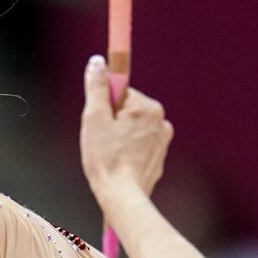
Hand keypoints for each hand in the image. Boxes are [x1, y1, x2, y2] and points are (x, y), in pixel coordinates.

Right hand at [79, 55, 172, 198]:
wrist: (122, 195)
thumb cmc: (106, 158)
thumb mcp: (94, 118)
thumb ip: (97, 87)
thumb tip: (97, 62)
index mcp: (147, 107)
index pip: (120, 94)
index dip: (104, 108)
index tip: (99, 123)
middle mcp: (161, 121)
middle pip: (127, 111)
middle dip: (112, 123)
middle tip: (101, 141)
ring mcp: (162, 141)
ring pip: (132, 129)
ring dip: (119, 138)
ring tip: (109, 155)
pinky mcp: (158, 158)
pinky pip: (139, 146)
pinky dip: (127, 152)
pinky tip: (118, 163)